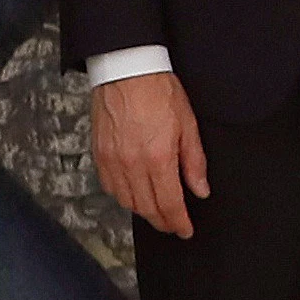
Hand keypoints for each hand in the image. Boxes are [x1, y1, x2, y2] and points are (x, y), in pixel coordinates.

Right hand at [91, 69, 209, 235]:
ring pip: (127, 202)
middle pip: (147, 208)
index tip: (185, 230)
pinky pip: (110, 187)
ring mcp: (113, 161)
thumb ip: (194, 161)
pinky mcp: (100, 155)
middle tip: (174, 225)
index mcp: (158, 157)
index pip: (169, 204)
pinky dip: (124, 197)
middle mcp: (132, 164)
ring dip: (144, 211)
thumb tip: (200, 189)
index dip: (179, 223)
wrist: (127, 69)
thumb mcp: (188, 124)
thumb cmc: (158, 90)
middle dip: (163, 222)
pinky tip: (134, 194)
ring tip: (157, 211)